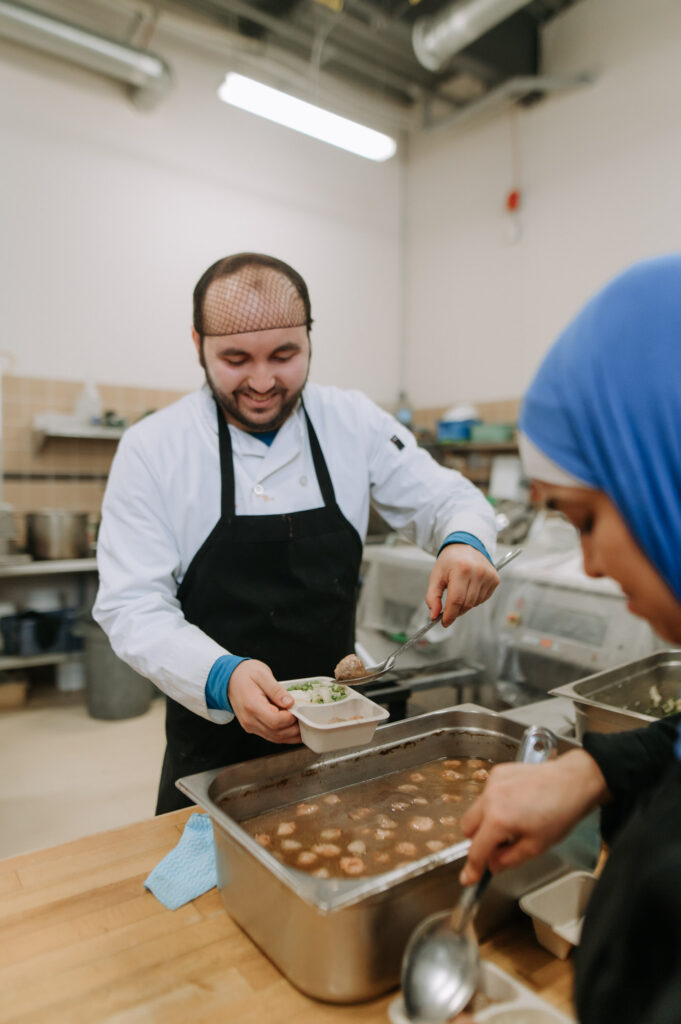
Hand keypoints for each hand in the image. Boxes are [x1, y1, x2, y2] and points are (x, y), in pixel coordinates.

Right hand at [228, 660, 300, 744]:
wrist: (229, 679)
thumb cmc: (245, 674)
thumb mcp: (262, 674)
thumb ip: (276, 690)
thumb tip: (290, 703)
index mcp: (252, 706)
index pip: (276, 721)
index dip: (291, 719)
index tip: (300, 710)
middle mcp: (250, 720)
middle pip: (277, 733)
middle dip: (295, 729)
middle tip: (308, 719)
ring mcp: (250, 726)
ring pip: (275, 738)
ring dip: (292, 735)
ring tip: (305, 725)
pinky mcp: (253, 727)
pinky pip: (271, 736)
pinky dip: (284, 735)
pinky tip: (294, 728)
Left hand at [426, 544, 498, 626]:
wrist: (466, 546)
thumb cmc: (450, 561)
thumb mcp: (436, 576)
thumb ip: (432, 597)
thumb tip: (434, 615)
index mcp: (462, 569)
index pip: (456, 600)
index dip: (449, 615)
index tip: (444, 622)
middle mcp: (478, 572)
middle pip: (467, 604)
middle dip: (456, 611)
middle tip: (448, 610)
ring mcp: (489, 576)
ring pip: (475, 603)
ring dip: (465, 605)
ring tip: (459, 593)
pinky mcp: (495, 579)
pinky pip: (483, 599)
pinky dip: (474, 600)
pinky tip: (469, 589)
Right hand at [459, 749, 609, 884]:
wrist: (572, 782)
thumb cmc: (559, 813)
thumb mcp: (536, 847)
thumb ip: (509, 859)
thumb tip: (493, 864)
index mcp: (498, 820)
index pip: (477, 850)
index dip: (473, 868)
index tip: (469, 878)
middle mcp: (490, 798)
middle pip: (467, 827)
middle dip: (478, 840)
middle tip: (498, 846)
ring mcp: (492, 782)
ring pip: (476, 810)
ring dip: (486, 821)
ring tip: (512, 822)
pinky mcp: (498, 772)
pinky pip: (487, 794)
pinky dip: (495, 803)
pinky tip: (515, 804)